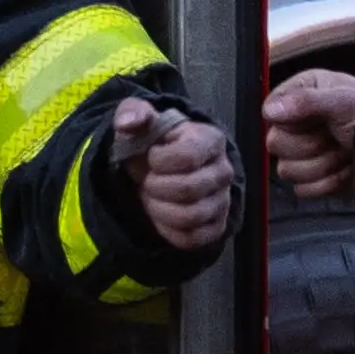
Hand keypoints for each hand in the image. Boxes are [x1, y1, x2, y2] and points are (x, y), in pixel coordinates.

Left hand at [109, 98, 237, 254]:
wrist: (162, 168)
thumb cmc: (153, 142)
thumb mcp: (140, 121)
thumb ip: (133, 114)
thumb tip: (130, 122)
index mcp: (211, 140)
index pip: (188, 157)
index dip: (159, 160)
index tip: (151, 156)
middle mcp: (224, 171)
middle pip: (188, 190)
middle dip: (154, 187)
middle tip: (147, 180)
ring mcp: (222, 201)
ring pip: (188, 217)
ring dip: (158, 209)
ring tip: (152, 196)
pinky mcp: (215, 226)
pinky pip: (191, 239)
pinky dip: (167, 230)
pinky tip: (160, 214)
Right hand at [263, 68, 354, 206]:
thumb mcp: (343, 102)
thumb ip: (306, 102)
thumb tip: (269, 111)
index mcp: (302, 94)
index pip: (269, 111)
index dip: (288, 122)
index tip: (314, 121)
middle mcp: (299, 123)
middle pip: (275, 144)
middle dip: (311, 147)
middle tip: (337, 138)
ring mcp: (304, 153)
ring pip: (286, 170)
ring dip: (323, 166)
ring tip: (346, 154)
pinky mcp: (313, 179)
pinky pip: (301, 190)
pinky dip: (327, 184)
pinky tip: (345, 171)